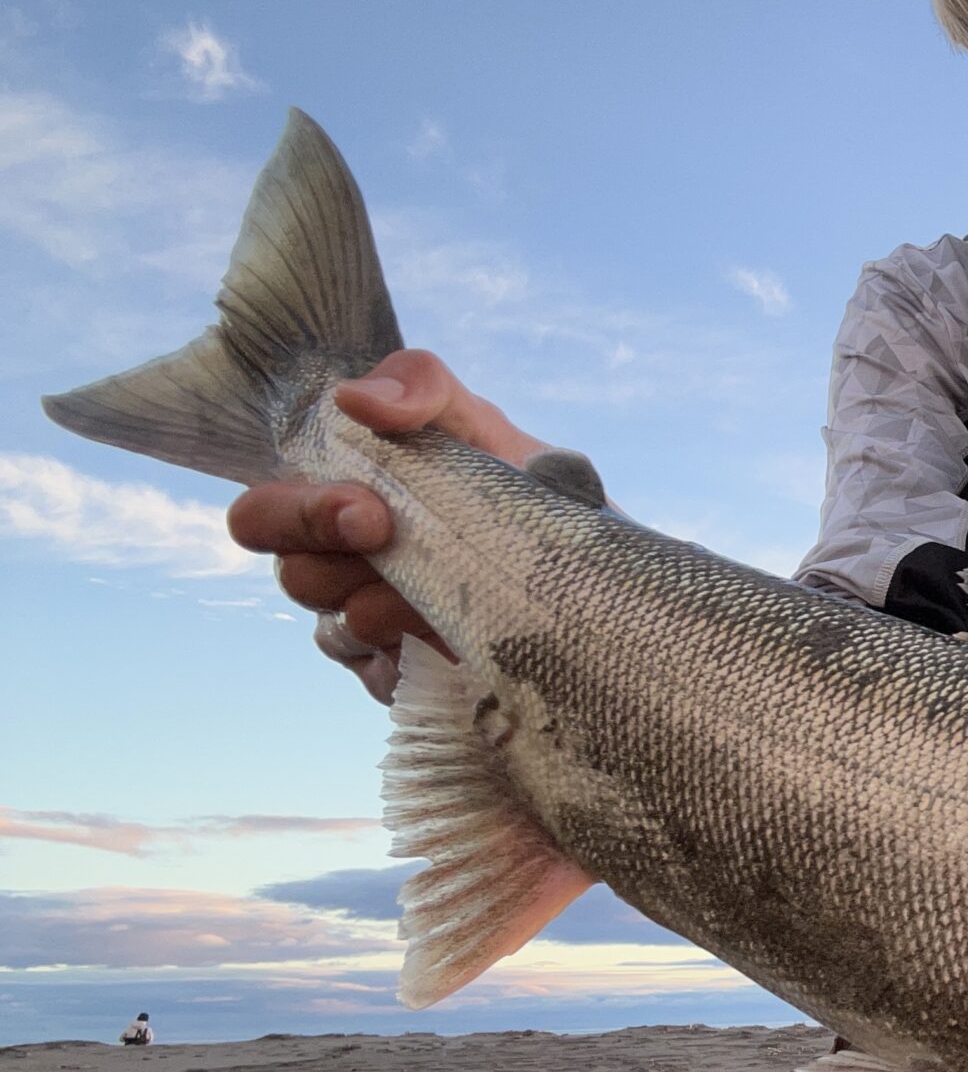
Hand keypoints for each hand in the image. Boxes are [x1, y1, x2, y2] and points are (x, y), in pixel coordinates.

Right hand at [227, 350, 545, 691]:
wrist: (601, 569)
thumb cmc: (524, 484)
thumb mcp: (481, 422)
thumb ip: (421, 388)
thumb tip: (353, 398)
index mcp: (338, 508)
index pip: (260, 521)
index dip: (297, 513)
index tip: (369, 509)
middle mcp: (341, 572)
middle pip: (293, 576)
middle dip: (335, 558)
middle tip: (393, 539)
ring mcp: (369, 634)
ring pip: (339, 632)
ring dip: (393, 610)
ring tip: (454, 593)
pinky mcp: (410, 683)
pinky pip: (391, 681)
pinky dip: (432, 656)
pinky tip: (470, 640)